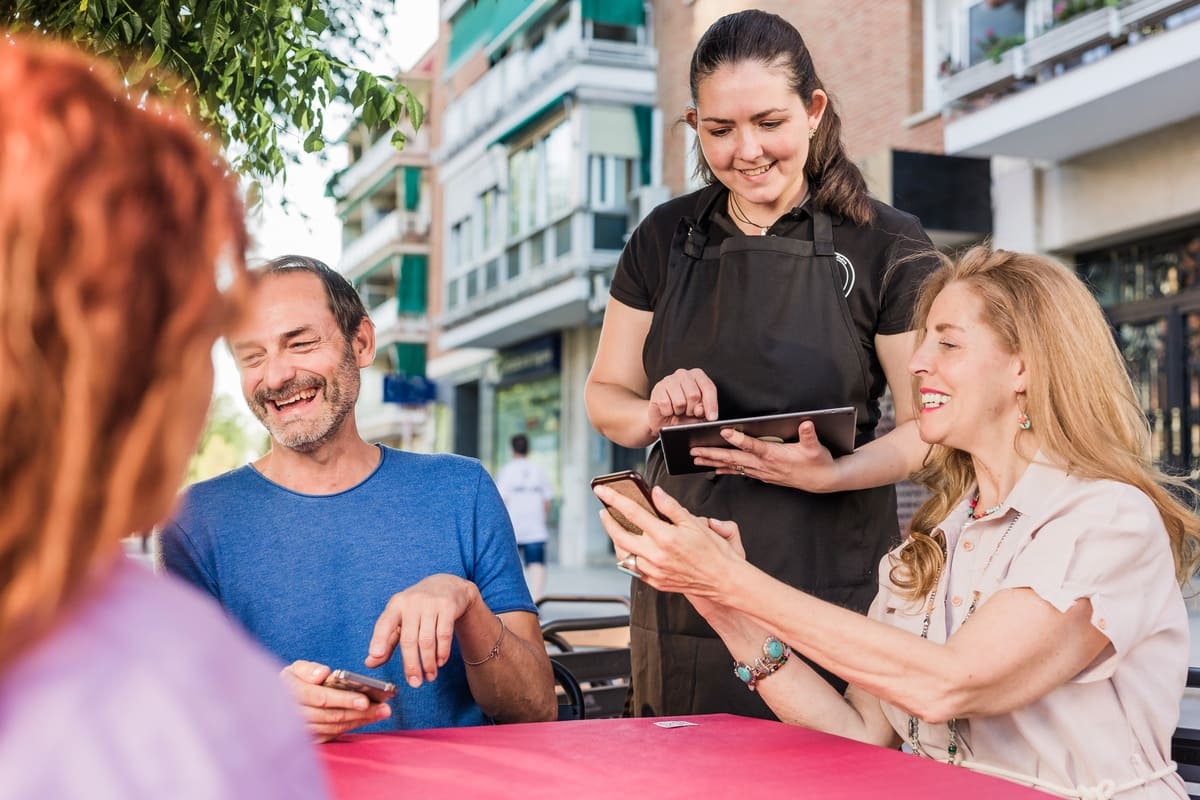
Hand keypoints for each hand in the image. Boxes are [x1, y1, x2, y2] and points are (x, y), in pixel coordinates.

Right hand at [281, 660, 390, 742]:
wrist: (275, 704)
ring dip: (359, 721)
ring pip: (334, 727)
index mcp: (291, 693)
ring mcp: (301, 730)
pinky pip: (332, 735)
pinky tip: (366, 720)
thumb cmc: (291, 682)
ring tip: (382, 712)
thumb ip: (307, 669)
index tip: (365, 700)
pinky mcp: (308, 739)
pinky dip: (351, 727)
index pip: (321, 698)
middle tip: (384, 708)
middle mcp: (295, 715)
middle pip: (331, 716)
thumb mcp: (295, 669)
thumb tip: (324, 673)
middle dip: (359, 713)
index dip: (344, 700)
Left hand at [366, 574, 478, 687]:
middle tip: (415, 683)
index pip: (384, 624)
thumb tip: (370, 663)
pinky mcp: (447, 606)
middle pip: (409, 639)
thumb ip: (385, 641)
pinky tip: (440, 662)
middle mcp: (411, 602)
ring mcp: (430, 603)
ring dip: (429, 662)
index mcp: (395, 605)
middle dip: (412, 665)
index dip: (379, 640)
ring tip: (429, 677)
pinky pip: (444, 634)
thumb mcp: (400, 619)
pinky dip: (442, 652)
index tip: (374, 656)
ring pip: (427, 640)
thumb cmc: (417, 608)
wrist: (446, 585)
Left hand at [593, 482, 744, 599]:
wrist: (723, 580)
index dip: (614, 499)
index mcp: (665, 537)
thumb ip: (671, 507)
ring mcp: (654, 571)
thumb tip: (655, 492)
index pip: (632, 512)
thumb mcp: (694, 523)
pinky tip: (631, 548)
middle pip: (620, 535)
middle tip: (604, 511)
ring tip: (616, 528)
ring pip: (624, 554)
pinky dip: (628, 557)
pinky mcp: (656, 582)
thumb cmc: (713, 552)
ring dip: (616, 540)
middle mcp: (656, 555)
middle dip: (608, 521)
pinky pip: (633, 569)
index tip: (602, 491)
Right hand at [647, 368, 718, 435]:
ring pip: (680, 402)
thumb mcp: (698, 413)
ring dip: (679, 411)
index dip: (711, 405)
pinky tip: (668, 409)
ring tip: (678, 410)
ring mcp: (669, 380)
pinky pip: (666, 405)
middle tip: (688, 412)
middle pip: (694, 395)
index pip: (708, 388)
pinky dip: (668, 412)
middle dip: (692, 409)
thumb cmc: (683, 412)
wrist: (663, 417)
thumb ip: (703, 411)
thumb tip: (700, 410)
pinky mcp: (657, 389)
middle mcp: (683, 374)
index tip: (712, 417)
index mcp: (698, 375)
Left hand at [691, 420, 839, 491]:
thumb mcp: (816, 448)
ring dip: (714, 463)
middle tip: (694, 451)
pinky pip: (739, 472)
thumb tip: (806, 424)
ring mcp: (762, 472)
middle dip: (712, 454)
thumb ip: (808, 436)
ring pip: (733, 466)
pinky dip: (726, 470)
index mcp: (774, 455)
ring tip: (696, 460)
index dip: (738, 438)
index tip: (723, 431)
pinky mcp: (763, 475)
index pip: (752, 445)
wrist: (822, 481)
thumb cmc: (818, 462)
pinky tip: (714, 469)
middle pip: (734, 458)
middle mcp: (764, 465)